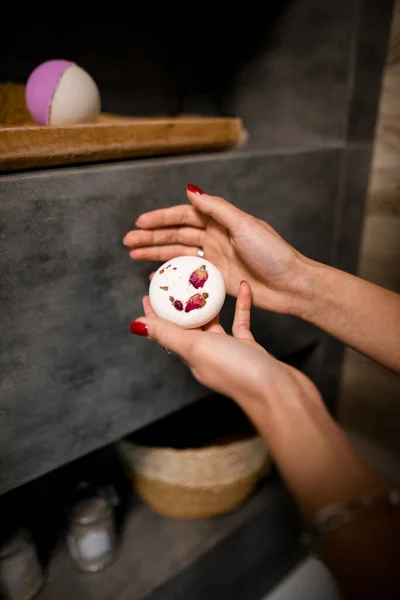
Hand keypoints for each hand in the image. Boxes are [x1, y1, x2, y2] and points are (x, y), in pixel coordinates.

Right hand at [123, 185, 305, 313]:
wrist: (290, 285)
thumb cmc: (272, 253)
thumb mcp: (244, 225)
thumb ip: (217, 209)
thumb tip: (191, 190)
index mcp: (221, 222)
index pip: (184, 216)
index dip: (161, 218)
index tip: (140, 223)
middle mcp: (214, 238)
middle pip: (175, 234)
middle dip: (151, 237)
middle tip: (128, 242)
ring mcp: (214, 259)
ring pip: (178, 253)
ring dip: (155, 253)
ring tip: (133, 255)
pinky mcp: (216, 279)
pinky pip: (187, 274)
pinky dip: (171, 274)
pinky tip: (155, 276)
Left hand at [130, 281, 320, 411]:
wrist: (278, 393)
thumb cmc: (237, 371)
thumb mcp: (196, 348)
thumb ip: (167, 335)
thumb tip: (135, 326)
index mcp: (190, 357)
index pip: (166, 332)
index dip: (156, 313)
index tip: (149, 292)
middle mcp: (207, 356)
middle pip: (188, 326)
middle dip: (181, 304)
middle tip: (178, 278)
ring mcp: (229, 353)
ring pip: (214, 323)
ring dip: (210, 303)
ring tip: (207, 279)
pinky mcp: (250, 350)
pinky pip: (242, 323)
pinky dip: (241, 306)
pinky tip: (243, 288)